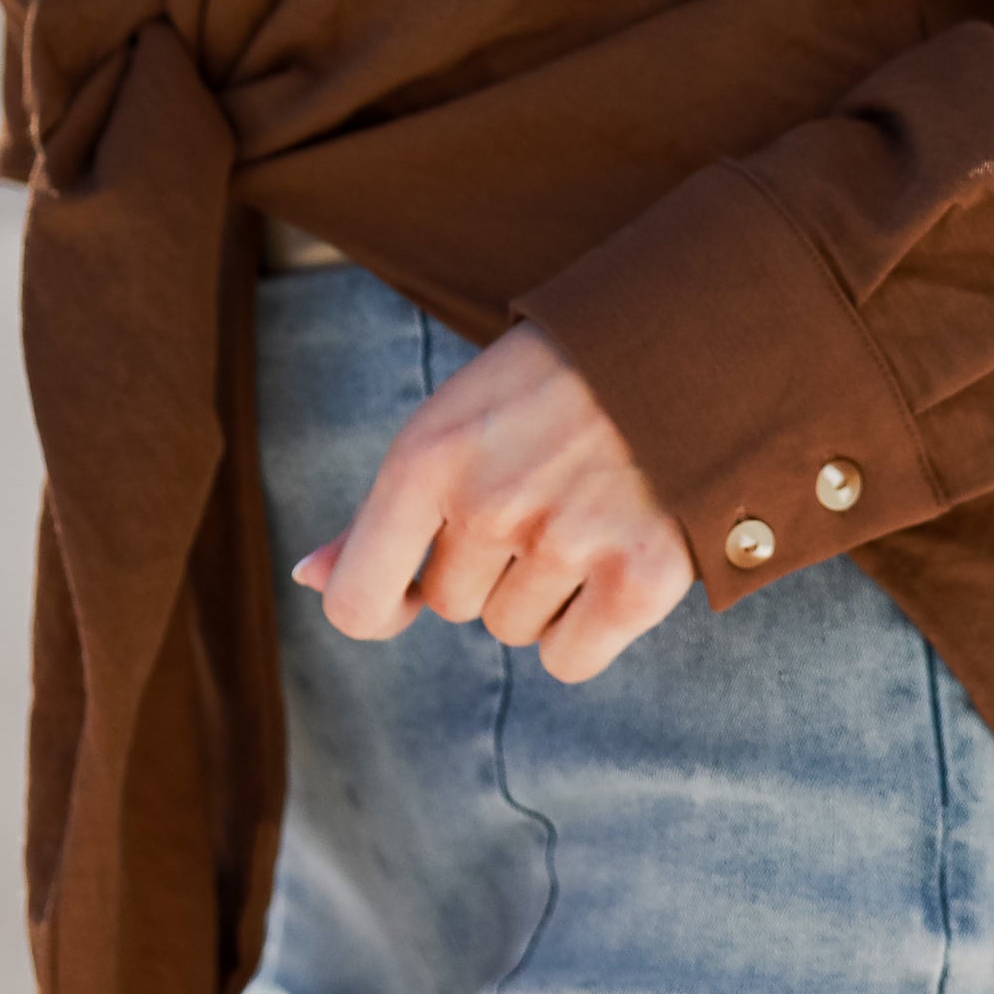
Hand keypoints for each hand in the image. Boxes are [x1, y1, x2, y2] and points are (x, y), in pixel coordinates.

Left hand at [295, 322, 695, 685]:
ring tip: (584, 504)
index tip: (404, 595)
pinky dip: (589, 627)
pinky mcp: (639, 578)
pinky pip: (570, 659)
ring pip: (514, 630)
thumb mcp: (454, 418)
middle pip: (451, 606)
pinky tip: (614, 553)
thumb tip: (309, 579)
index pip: (358, 601)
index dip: (379, 608)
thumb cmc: (555, 380)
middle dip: (487, 563)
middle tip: (540, 485)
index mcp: (427, 456)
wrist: (685, 335)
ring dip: (542, 589)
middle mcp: (488, 505)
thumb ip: (382, 509)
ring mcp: (566, 542)